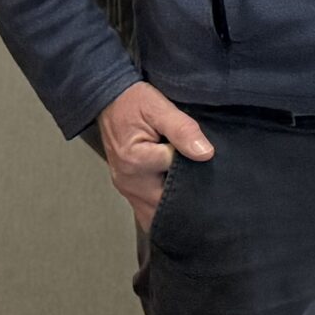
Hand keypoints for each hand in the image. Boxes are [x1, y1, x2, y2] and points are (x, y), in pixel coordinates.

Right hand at [98, 81, 213, 230]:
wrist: (109, 101)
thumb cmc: (133, 102)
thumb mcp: (159, 107)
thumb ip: (182, 129)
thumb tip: (206, 153)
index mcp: (136, 161)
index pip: (178, 174)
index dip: (193, 163)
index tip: (198, 150)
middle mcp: (129, 181)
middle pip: (167, 204)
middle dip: (187, 195)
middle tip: (202, 179)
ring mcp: (126, 189)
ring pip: (156, 213)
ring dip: (174, 207)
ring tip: (191, 189)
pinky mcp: (128, 189)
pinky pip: (147, 210)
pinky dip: (162, 208)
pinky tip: (177, 197)